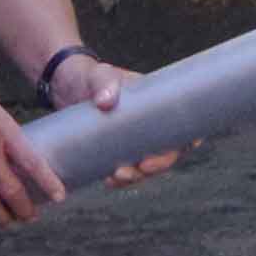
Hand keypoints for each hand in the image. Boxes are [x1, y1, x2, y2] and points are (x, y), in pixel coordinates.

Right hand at [0, 68, 66, 231]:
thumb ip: (2, 128)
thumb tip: (13, 145)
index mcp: (1, 131)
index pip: (32, 162)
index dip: (48, 183)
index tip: (59, 196)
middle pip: (11, 191)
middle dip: (24, 209)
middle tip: (31, 217)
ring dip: (1, 217)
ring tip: (9, 223)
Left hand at [49, 50, 180, 186]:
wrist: (66, 87)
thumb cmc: (91, 76)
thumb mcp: (99, 75)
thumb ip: (104, 83)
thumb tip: (106, 101)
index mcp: (157, 104)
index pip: (186, 124)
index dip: (189, 141)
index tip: (176, 150)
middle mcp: (150, 125)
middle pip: (169, 151)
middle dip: (158, 165)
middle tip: (138, 168)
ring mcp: (133, 139)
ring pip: (148, 165)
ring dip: (137, 176)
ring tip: (115, 178)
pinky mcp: (116, 150)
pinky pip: (127, 169)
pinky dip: (121, 179)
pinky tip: (108, 181)